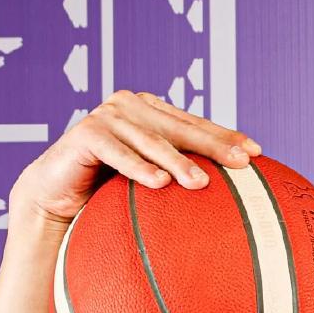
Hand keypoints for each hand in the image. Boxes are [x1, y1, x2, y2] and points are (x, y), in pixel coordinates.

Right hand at [9, 89, 261, 227]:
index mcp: (153, 114)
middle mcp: (132, 108)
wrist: (56, 197)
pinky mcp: (85, 132)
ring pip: (152, 139)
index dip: (226, 137)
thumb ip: (181, 180)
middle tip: (242, 163)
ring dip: (178, 161)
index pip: (196, 125)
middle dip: (214, 145)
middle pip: (181, 127)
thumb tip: (236, 204)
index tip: (257, 154)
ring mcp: (108, 116)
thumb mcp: (150, 183)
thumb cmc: (107, 193)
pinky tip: (159, 183)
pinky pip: (116, 151)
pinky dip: (138, 167)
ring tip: (201, 183)